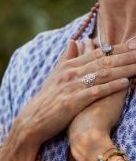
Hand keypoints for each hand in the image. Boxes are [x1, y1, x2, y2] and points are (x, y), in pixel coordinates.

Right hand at [10, 38, 135, 152]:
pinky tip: (126, 83)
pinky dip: (111, 87)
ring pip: (103, 74)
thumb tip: (74, 40)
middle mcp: (70, 73)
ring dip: (124, 69)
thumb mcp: (56, 75)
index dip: (118, 48)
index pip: (97, 53)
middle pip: (103, 61)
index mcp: (68, 65)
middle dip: (126, 56)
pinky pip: (96, 92)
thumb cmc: (48, 99)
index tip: (134, 43)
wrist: (34, 120)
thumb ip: (67, 58)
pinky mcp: (73, 101)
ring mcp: (72, 86)